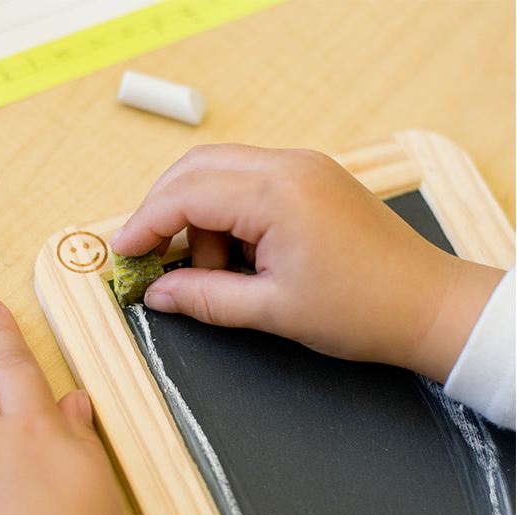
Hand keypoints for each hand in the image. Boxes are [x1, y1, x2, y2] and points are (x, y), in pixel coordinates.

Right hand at [110, 144, 503, 382]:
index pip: (186, 194)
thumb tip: (157, 293)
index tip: (123, 251)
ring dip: (200, 217)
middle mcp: (288, 165)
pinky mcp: (311, 176)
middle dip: (165, 211)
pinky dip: (228, 213)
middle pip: (196, 168)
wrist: (429, 305)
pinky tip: (241, 254)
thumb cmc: (362, 310)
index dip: (145, 222)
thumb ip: (204, 298)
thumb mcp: (272, 311)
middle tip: (153, 255)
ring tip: (220, 272)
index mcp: (278, 193)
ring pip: (219, 172)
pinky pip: (248, 181)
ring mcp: (302, 165)